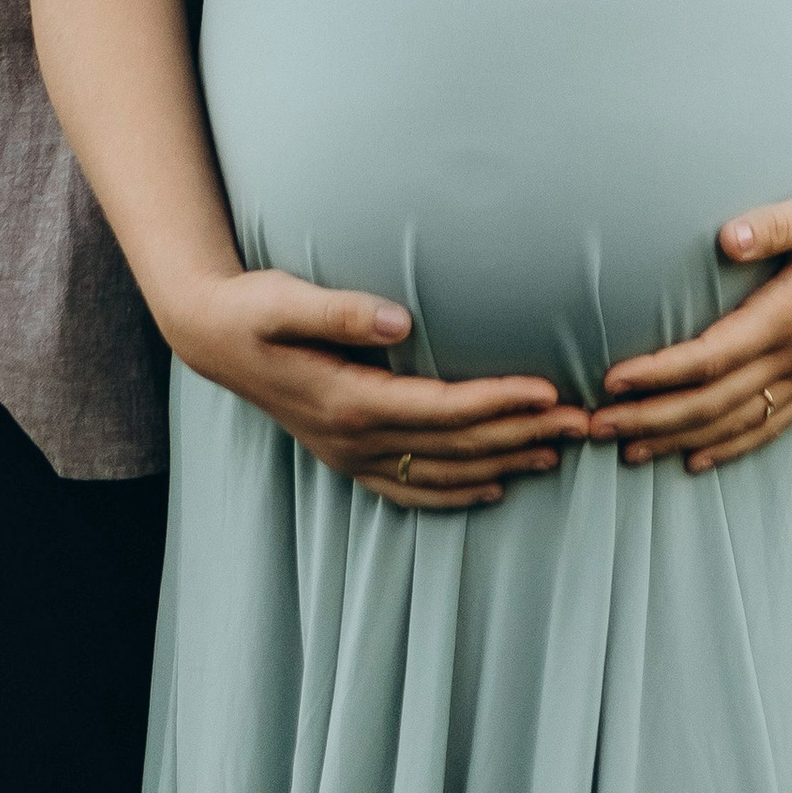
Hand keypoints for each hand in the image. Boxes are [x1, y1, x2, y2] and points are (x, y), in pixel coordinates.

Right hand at [166, 271, 585, 510]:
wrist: (210, 337)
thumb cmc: (252, 307)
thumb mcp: (285, 299)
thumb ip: (340, 308)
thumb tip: (399, 318)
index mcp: (347, 399)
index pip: (442, 409)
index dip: (498, 403)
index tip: (549, 391)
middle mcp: (354, 438)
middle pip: (455, 447)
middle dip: (521, 436)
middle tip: (581, 424)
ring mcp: (350, 454)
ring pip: (441, 474)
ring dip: (502, 465)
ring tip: (556, 455)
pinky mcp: (346, 455)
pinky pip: (410, 488)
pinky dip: (455, 493)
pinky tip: (491, 489)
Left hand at [586, 176, 791, 472]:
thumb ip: (776, 223)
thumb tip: (726, 238)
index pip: (711, 358)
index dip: (659, 375)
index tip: (610, 382)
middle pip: (713, 403)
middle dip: (651, 419)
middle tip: (594, 430)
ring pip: (737, 424)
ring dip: (679, 441)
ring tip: (628, 454)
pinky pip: (772, 426)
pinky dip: (730, 448)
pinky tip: (698, 461)